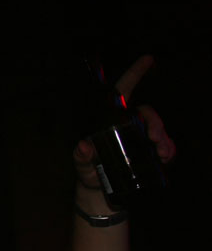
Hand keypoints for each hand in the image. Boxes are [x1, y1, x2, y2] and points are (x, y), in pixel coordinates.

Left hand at [73, 55, 175, 190]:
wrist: (101, 192)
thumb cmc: (89, 172)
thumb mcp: (81, 165)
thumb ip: (80, 157)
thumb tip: (83, 146)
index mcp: (110, 120)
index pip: (122, 92)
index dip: (134, 74)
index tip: (148, 59)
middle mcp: (127, 125)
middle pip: (146, 112)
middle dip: (154, 122)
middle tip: (154, 139)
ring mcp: (140, 138)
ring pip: (158, 128)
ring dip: (163, 138)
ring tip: (161, 153)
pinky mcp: (151, 152)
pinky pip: (166, 145)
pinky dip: (168, 149)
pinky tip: (165, 157)